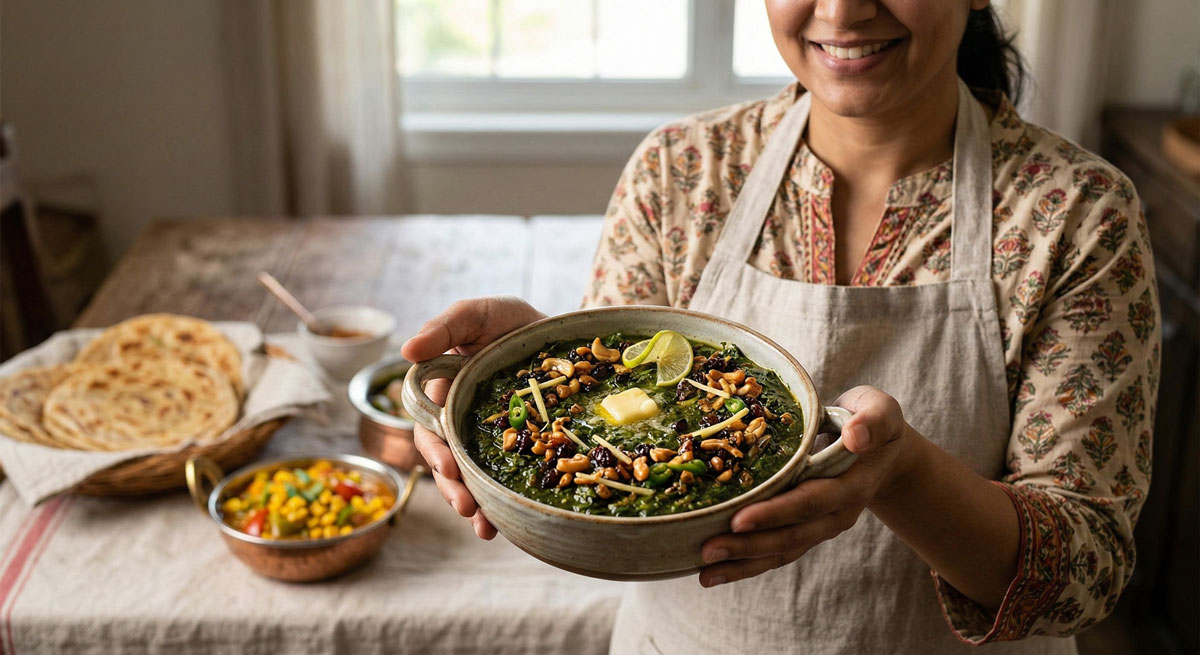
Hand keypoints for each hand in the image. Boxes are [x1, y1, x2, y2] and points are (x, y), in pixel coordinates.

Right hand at [400, 296, 544, 539]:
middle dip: (454, 488)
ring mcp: (492, 440)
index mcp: (444, 396)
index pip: (430, 430)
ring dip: (475, 504)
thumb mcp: (474, 315)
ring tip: (484, 527)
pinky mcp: (522, 450)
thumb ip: (443, 329)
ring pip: (475, 478)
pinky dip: (504, 503)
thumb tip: (406, 351)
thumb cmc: (508, 322)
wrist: (560, 332)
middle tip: (467, 507)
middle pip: (450, 462)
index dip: (436, 451)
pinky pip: (508, 480)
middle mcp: (463, 424)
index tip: (450, 466)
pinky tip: (507, 525)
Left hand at [698, 385, 914, 586]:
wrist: (881, 452)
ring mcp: (821, 527)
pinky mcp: (806, 530)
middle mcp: (837, 514)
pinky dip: (746, 563)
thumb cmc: (872, 422)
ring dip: (742, 564)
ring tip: (705, 573)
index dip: (775, 513)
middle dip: (748, 546)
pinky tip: (713, 570)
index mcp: (852, 486)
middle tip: (708, 550)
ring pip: (781, 552)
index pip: (809, 502)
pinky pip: (776, 551)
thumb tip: (856, 438)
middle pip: (791, 536)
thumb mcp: (881, 411)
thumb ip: (873, 421)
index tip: (738, 520)